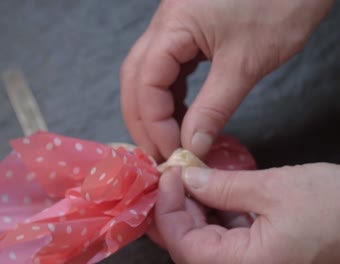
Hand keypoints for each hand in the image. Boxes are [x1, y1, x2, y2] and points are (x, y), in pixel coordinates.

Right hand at [121, 0, 333, 159]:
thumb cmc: (279, 5)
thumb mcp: (246, 63)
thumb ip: (214, 107)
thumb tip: (192, 145)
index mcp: (173, 25)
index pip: (146, 83)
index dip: (155, 123)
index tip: (174, 152)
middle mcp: (164, 23)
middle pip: (136, 78)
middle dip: (143, 120)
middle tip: (159, 153)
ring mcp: (175, 26)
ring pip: (149, 73)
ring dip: (156, 109)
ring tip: (171, 140)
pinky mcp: (189, 31)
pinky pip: (169, 67)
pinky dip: (171, 95)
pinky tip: (183, 114)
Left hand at [155, 164, 339, 263]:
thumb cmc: (335, 208)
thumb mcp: (274, 189)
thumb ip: (224, 186)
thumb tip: (188, 178)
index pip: (183, 244)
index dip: (168, 208)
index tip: (169, 175)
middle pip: (190, 244)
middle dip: (178, 207)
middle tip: (177, 175)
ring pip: (206, 241)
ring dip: (196, 209)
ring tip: (194, 178)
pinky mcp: (263, 255)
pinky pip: (227, 238)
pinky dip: (217, 214)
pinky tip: (216, 191)